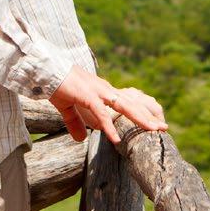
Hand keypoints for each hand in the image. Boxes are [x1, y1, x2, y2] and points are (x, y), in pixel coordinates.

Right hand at [47, 66, 167, 142]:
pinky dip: (108, 126)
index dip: (141, 114)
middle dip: (148, 117)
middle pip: (132, 104)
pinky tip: (114, 139)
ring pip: (123, 106)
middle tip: (164, 129)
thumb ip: (76, 122)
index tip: (155, 125)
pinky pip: (100, 113)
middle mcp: (104, 90)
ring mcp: (97, 91)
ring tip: (152, 131)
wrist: (45, 70)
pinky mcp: (86, 95)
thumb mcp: (68, 108)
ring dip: (139, 119)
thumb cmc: (57, 86)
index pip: (127, 103)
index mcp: (103, 92)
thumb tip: (81, 139)